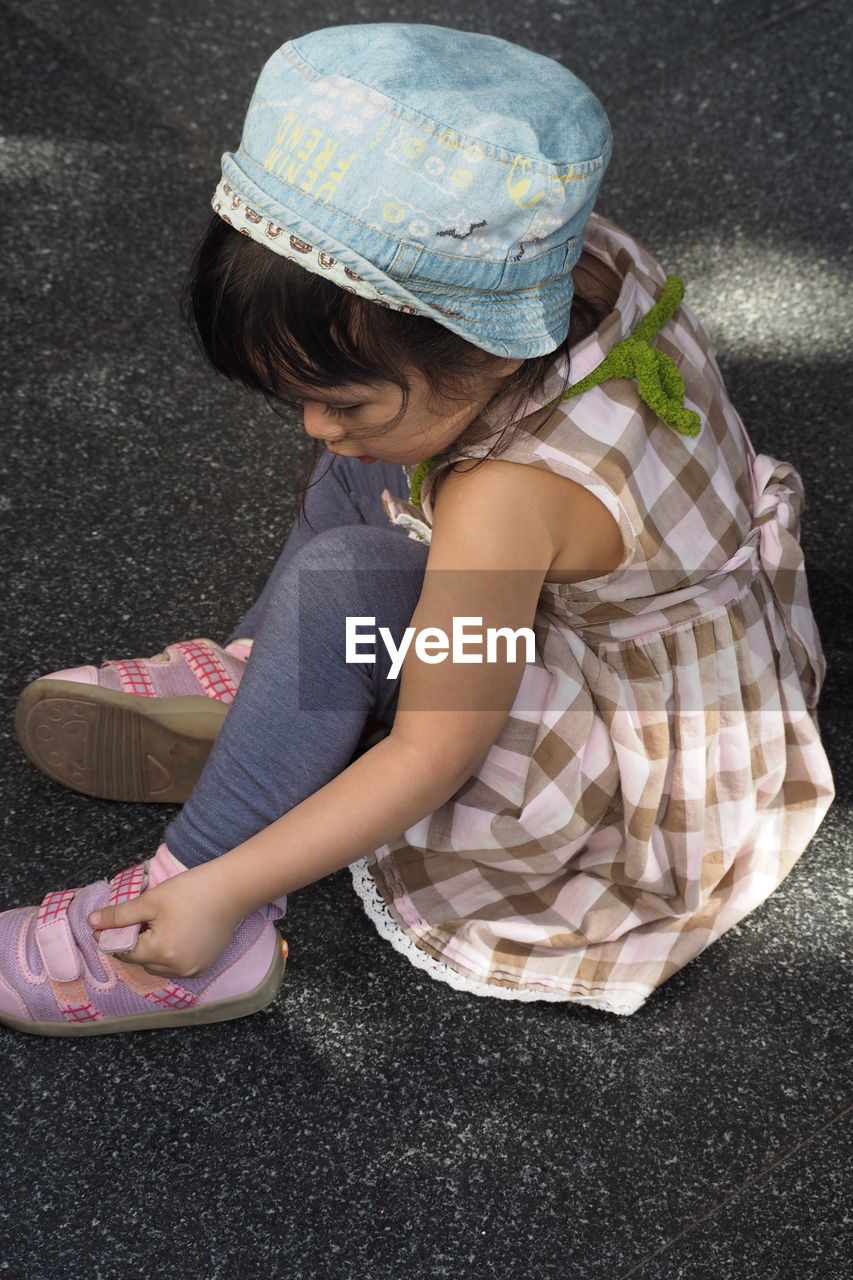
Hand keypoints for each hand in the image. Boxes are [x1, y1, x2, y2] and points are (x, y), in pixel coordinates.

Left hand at [87, 862, 244, 979]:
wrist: (232, 889)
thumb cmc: (191, 891)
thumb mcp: (151, 900)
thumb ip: (119, 915)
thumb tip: (91, 923)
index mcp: (161, 952)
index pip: (125, 952)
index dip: (113, 937)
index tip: (105, 924)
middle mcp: (177, 968)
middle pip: (142, 961)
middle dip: (135, 943)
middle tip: (138, 920)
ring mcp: (193, 970)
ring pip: (158, 966)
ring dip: (152, 952)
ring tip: (157, 927)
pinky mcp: (204, 966)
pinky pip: (177, 967)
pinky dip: (170, 955)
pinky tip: (175, 935)